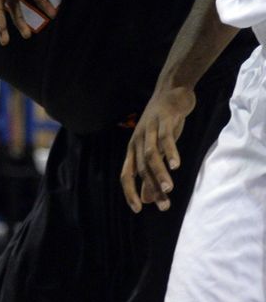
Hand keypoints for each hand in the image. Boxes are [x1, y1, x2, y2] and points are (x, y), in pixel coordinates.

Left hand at [121, 81, 195, 212]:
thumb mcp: (155, 149)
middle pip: (142, 167)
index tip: (137, 209)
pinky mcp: (164, 121)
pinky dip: (170, 151)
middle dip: (152, 187)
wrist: (171, 92)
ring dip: (159, 172)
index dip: (129, 192)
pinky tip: (176, 164)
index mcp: (134, 149)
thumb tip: (145, 199)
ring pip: (151, 154)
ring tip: (168, 188)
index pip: (126, 174)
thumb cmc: (162, 125)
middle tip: (164, 206)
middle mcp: (138, 140)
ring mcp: (150, 129)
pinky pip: (166, 138)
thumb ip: (149, 174)